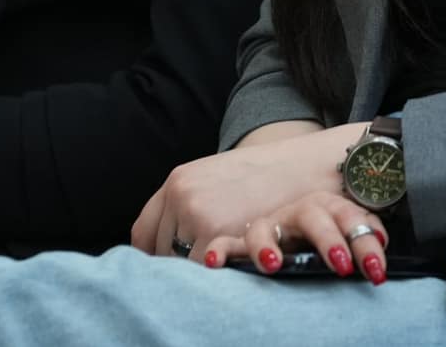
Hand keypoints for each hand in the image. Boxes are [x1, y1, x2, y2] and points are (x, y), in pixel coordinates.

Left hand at [131, 124, 354, 256]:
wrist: (301, 169)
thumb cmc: (262, 178)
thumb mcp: (215, 179)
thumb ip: (187, 203)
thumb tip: (164, 244)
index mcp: (177, 181)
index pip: (143, 232)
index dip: (151, 255)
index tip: (162, 267)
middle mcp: (182, 197)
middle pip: (160, 251)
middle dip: (175, 264)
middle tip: (197, 270)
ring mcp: (199, 216)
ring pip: (181, 264)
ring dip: (195, 271)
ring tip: (217, 270)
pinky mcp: (219, 235)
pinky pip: (202, 270)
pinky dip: (212, 275)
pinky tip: (228, 270)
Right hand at [200, 192, 390, 282]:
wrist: (298, 216)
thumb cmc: (330, 233)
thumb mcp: (350, 231)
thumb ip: (364, 236)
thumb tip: (382, 249)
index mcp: (330, 207)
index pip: (351, 217)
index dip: (365, 240)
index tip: (377, 269)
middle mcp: (299, 213)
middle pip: (313, 215)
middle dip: (328, 238)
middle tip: (342, 265)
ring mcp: (271, 226)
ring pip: (265, 228)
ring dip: (268, 245)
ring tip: (273, 265)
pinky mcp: (244, 243)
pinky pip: (226, 243)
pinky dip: (219, 251)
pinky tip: (214, 262)